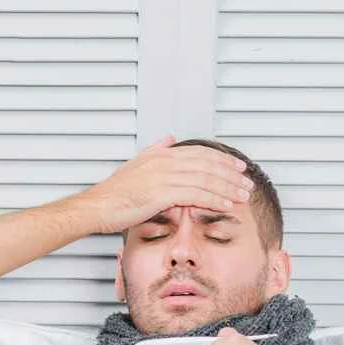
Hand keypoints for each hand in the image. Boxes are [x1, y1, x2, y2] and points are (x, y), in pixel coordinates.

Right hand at [77, 134, 255, 234]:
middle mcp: (164, 162)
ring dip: (227, 188)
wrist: (96, 207)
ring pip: (205, 179)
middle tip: (246, 182)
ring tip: (242, 195)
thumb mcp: (135, 164)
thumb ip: (155, 150)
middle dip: (230, 174)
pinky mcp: (161, 194)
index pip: (199, 153)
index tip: (238, 167)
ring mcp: (163, 177)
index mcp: (160, 155)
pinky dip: (214, 199)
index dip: (222, 159)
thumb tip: (169, 137)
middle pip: (207, 164)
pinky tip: (225, 204)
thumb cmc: (114, 193)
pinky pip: (195, 195)